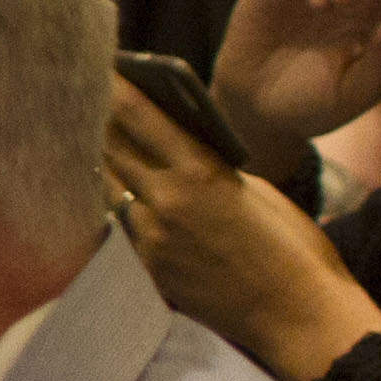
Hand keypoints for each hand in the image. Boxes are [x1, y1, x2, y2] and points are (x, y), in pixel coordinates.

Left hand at [109, 82, 380, 380]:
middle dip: (98, 121)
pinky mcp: (145, 268)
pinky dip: (114, 203)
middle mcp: (166, 201)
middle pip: (110, 148)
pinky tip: (110, 190)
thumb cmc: (293, 246)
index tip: (98, 66)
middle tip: (82, 97)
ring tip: (89, 138)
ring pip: (107, 187)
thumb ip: (209, 166)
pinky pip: (118, 225)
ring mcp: (150, 237)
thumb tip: (174, 146)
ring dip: (100, 162)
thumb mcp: (255, 190)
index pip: (140, 118)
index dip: (115, 87)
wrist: (298, 314)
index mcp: (200, 172)